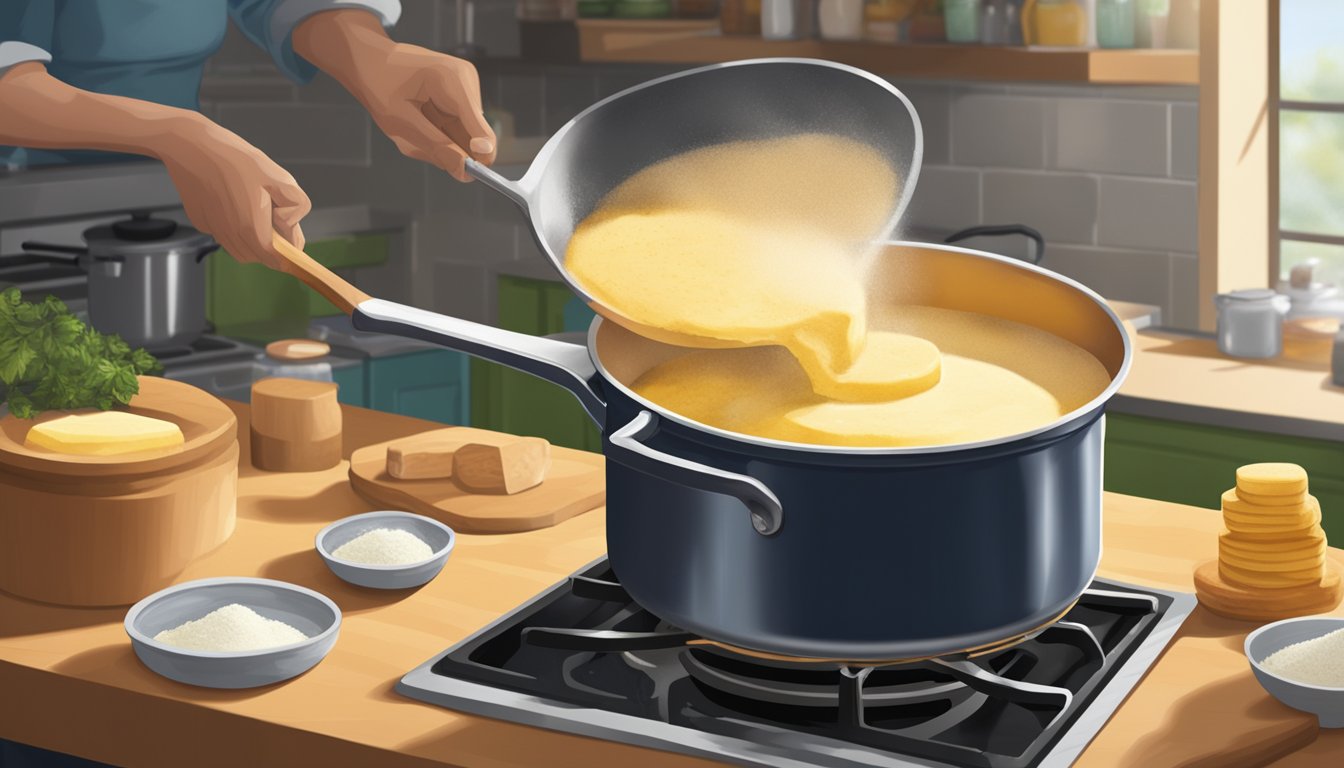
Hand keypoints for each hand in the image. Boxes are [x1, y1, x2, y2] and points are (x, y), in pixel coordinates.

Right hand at [156, 115, 310, 269]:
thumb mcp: (278, 178)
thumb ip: (296, 206)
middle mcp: (230, 235)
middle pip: (256, 256)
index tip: (293, 247)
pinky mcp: (200, 221)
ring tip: (254, 210)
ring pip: (238, 249)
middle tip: (276, 223)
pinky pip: (222, 234)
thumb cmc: (234, 158)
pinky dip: (232, 228)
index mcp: (251, 228)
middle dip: (269, 247)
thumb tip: (292, 226)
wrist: (190, 145)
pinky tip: (232, 202)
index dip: (287, 255)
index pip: (274, 259)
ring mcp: (212, 229)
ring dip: (251, 240)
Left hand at [294, 10, 495, 181]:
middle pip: (474, 138)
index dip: (477, 159)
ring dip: (440, 141)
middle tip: (414, 140)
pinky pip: (458, 128)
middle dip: (447, 148)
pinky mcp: (462, 93)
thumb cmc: (378, 85)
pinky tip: (419, 119)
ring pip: (465, 135)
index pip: (482, 133)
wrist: (369, 59)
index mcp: (453, 81)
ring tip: (412, 125)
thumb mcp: (400, 122)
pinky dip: (438, 133)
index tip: (458, 172)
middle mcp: (467, 81)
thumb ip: (435, 147)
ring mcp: (466, 86)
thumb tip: (465, 173)